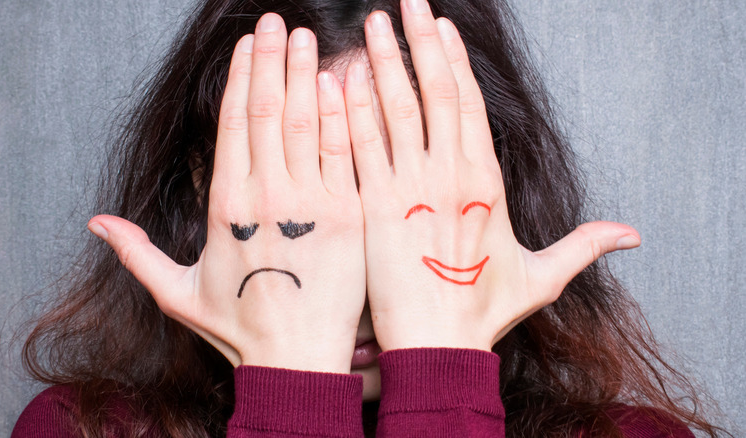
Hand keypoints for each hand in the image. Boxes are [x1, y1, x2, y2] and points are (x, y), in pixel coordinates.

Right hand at [87, 14, 364, 372]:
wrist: (296, 361)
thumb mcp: (178, 292)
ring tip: (306, 38)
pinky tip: (343, 81)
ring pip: (307, 122)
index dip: (240, 78)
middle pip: (268, 110)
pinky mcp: (349, 214)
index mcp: (226, 206)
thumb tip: (96, 222)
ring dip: (306, 74)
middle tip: (278, 22)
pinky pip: (345, 153)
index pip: (233, 124)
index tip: (246, 45)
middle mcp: (267, 196)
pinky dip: (344, 114)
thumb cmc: (240, 328)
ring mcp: (311, 203)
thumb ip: (137, 253)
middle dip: (272, 60)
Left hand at [346, 0, 640, 351]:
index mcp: (485, 181)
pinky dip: (350, 109)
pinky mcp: (373, 205)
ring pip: (393, 109)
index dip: (454, 62)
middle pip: (433, 92)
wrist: (436, 346)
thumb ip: (583, 246)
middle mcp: (447, 173)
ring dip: (383, 61)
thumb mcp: (541, 276)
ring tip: (373, 24)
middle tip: (406, 4)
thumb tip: (633, 235)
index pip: (468, 104)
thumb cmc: (481, 312)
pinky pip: (360, 146)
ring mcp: (408, 186)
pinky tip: (340, 76)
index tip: (442, 28)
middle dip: (420, 42)